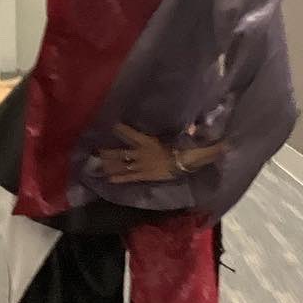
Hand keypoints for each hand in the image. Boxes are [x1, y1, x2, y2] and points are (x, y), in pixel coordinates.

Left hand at [97, 123, 225, 183]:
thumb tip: (207, 126)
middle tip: (95, 150)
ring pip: (122, 165)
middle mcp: (142, 153)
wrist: (186, 169)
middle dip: (109, 152)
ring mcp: (142, 166)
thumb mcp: (190, 140)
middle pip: (121, 153)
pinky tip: (108, 179)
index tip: (111, 124)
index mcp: (149, 142)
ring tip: (97, 163)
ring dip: (110, 164)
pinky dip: (119, 178)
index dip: (121, 129)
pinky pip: (129, 177)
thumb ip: (194, 130)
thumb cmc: (188, 153)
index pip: (132, 134)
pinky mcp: (144, 176)